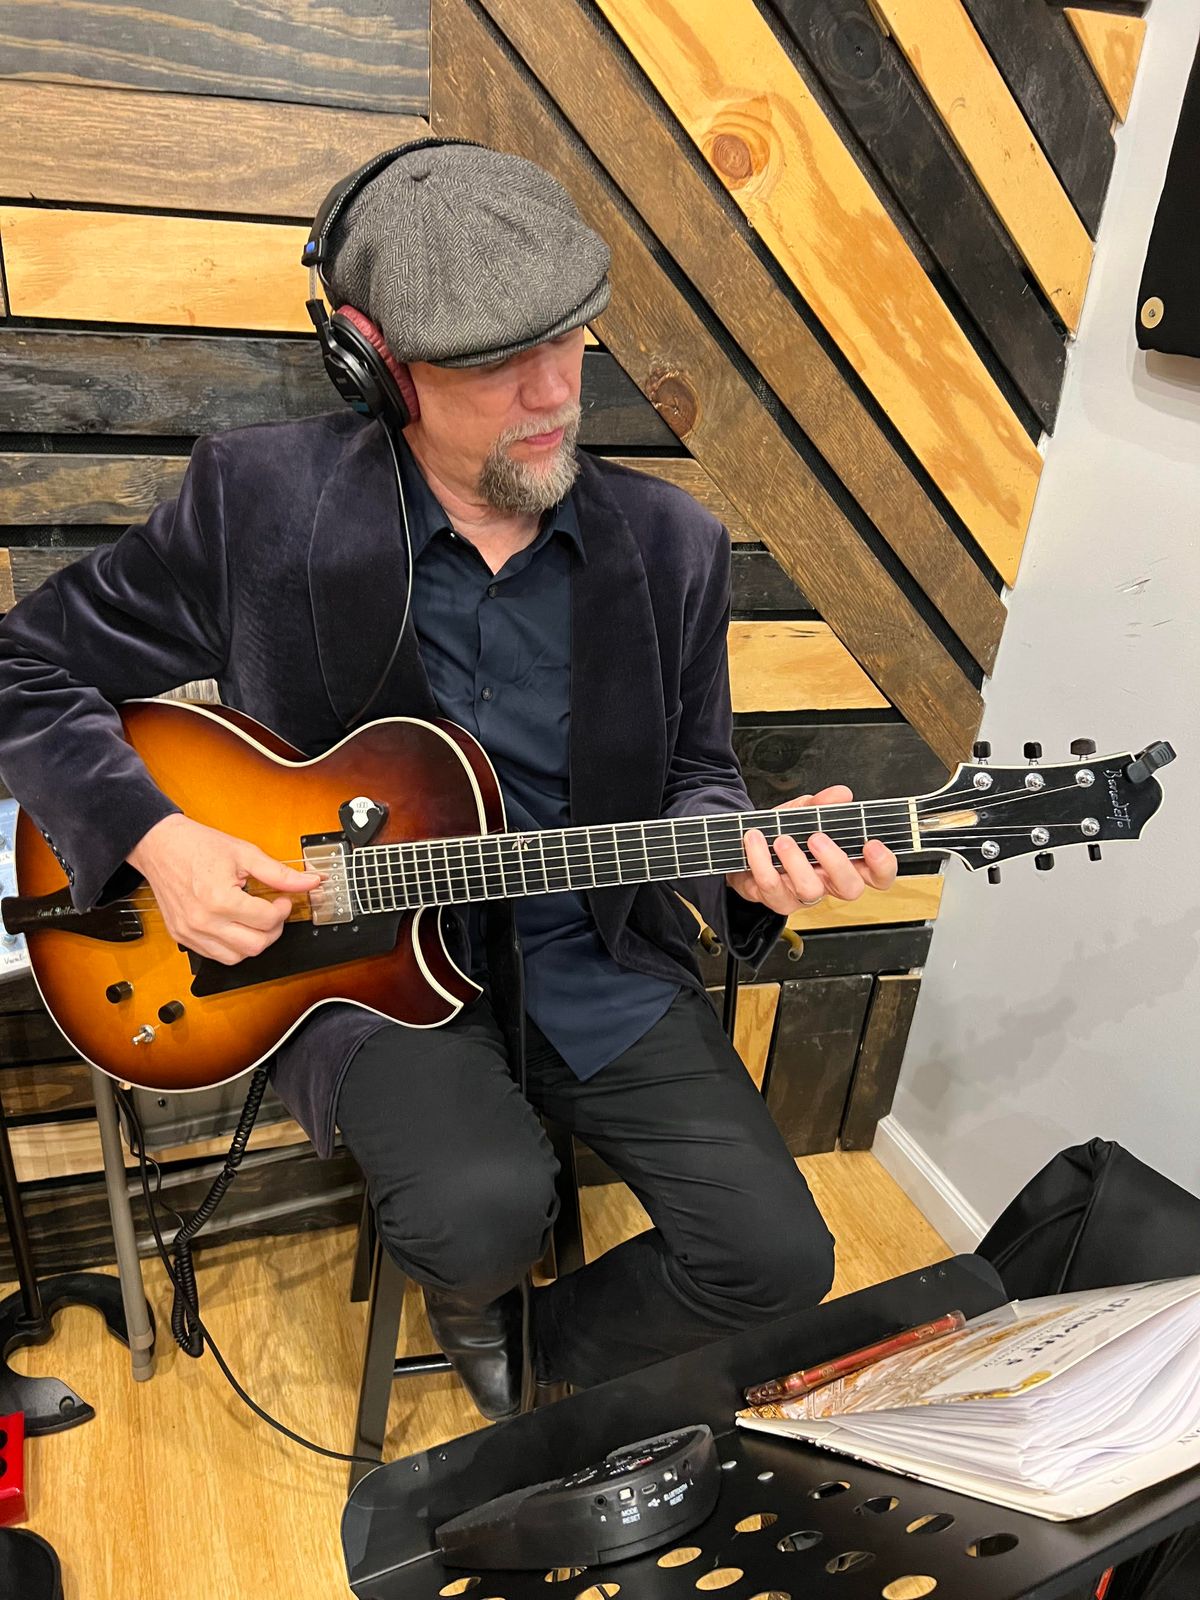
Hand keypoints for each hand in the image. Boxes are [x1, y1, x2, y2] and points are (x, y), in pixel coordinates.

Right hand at [127, 813, 321, 964]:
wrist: (160, 846)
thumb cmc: (197, 846)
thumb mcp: (244, 853)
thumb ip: (279, 873)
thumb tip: (310, 882)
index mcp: (219, 900)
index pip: (267, 921)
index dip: (283, 910)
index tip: (282, 899)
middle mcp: (203, 921)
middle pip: (255, 946)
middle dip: (273, 930)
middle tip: (272, 911)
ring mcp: (190, 933)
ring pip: (236, 958)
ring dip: (253, 942)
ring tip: (254, 920)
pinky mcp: (182, 937)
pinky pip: (216, 956)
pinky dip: (232, 946)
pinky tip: (236, 926)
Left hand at [726, 784, 897, 915]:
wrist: (743, 845)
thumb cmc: (780, 833)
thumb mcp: (801, 813)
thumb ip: (822, 804)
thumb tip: (841, 795)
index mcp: (843, 862)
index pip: (878, 876)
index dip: (883, 865)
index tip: (871, 843)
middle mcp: (826, 882)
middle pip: (850, 889)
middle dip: (836, 862)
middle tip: (817, 838)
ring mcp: (801, 894)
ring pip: (810, 890)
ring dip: (795, 861)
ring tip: (781, 838)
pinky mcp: (773, 898)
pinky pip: (771, 886)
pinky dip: (761, 859)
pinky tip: (755, 839)